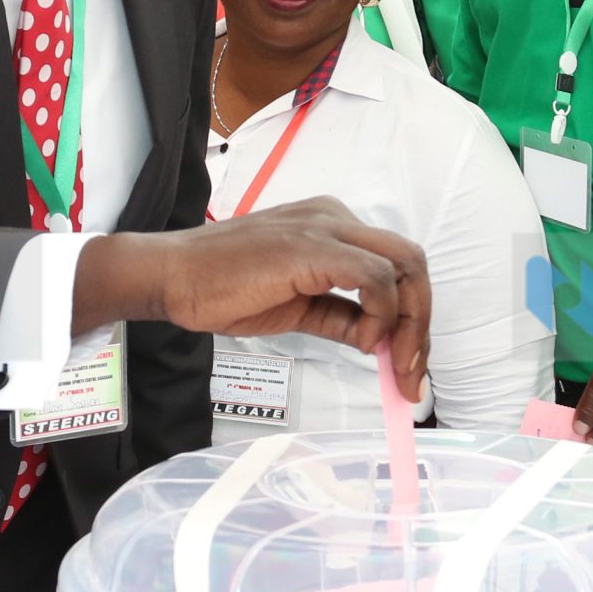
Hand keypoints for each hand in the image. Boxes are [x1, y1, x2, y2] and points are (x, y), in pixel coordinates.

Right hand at [75, 198, 430, 396]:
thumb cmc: (220, 287)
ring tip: (395, 364)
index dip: (410, 318)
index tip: (406, 366)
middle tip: (411, 373)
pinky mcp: (312, 247)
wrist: (172, 277)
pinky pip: (375, 275)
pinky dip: (381, 312)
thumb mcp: (295, 306)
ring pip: (404, 264)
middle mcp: (334, 218)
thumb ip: (338, 315)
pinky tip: (363, 341)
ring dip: (410, 322)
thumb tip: (375, 339)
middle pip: (410, 262)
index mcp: (331, 225)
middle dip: (420, 321)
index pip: (394, 265)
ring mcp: (325, 228)